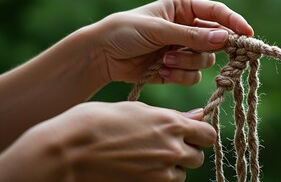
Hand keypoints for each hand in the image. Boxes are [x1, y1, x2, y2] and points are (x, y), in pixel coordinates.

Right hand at [0, 102, 215, 181]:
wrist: (68, 152)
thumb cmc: (98, 122)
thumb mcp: (136, 109)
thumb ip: (170, 116)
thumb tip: (196, 116)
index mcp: (172, 124)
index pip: (208, 134)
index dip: (200, 134)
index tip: (191, 133)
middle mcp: (172, 149)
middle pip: (198, 156)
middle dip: (187, 151)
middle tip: (166, 146)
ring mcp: (161, 173)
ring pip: (182, 174)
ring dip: (172, 167)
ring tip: (148, 158)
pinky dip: (159, 178)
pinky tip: (139, 169)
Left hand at [87, 0, 253, 84]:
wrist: (102, 55)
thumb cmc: (126, 31)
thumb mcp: (159, 29)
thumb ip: (192, 36)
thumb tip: (225, 38)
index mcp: (184, 8)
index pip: (217, 13)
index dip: (234, 23)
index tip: (247, 35)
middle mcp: (187, 28)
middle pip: (215, 41)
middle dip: (202, 49)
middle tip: (190, 51)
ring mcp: (183, 49)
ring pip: (205, 61)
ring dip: (187, 63)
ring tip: (165, 61)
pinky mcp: (176, 69)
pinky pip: (192, 76)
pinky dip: (179, 76)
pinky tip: (162, 72)